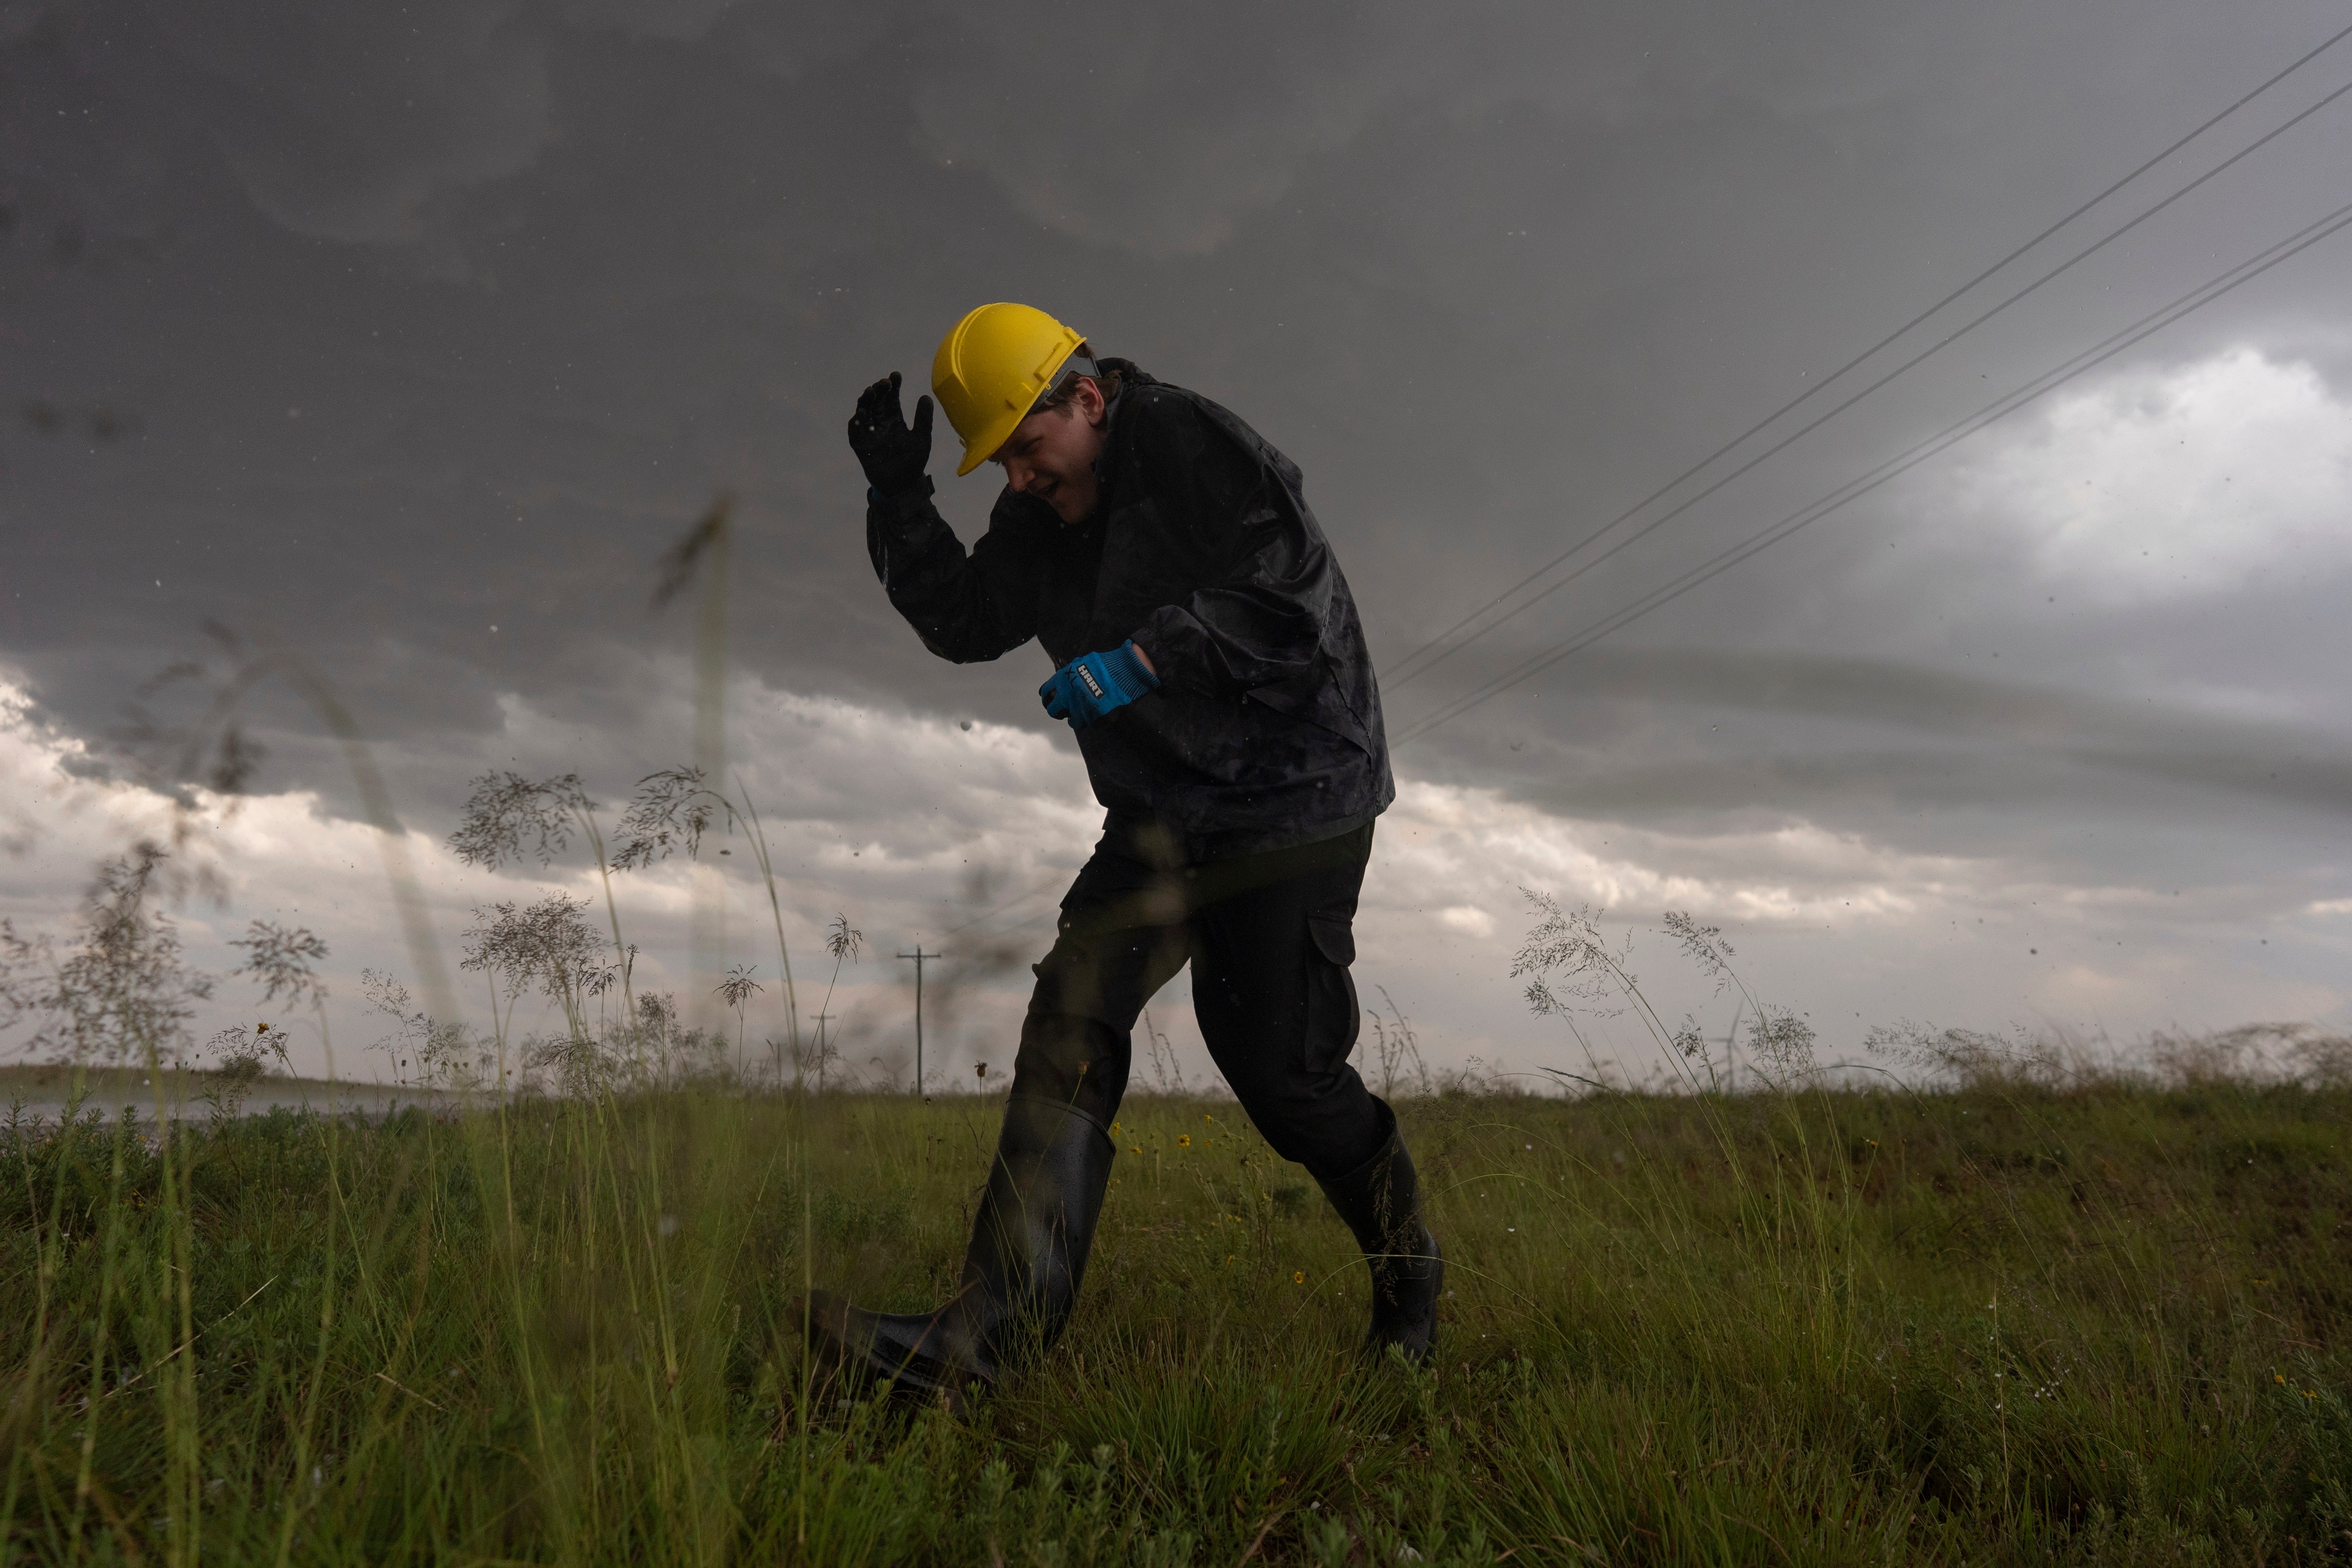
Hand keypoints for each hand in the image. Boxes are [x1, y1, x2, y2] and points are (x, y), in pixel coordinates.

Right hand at [847, 371, 932, 496]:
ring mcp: (869, 432)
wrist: (902, 485)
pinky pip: (855, 429)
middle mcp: (880, 423)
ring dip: (866, 400)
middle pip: (877, 400)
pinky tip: (862, 413)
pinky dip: (857, 420)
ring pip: (864, 410)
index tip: (896, 375)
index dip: (893, 386)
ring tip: (871, 391)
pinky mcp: (860, 444)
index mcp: (895, 419)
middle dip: (879, 389)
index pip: (892, 398)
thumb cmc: (913, 462)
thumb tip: (926, 396)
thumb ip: (924, 419)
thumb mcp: (921, 439)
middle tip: (885, 383)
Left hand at [1039, 642, 1159, 730]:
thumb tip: (1061, 684)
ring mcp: (1080, 708)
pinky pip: (1090, 724)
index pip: (1045, 693)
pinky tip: (1098, 714)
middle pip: (1054, 711)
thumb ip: (1069, 675)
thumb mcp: (1081, 663)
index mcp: (1063, 680)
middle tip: (1065, 711)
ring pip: (1073, 722)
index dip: (1047, 698)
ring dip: (1078, 718)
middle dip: (1059, 712)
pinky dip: (1093, 721)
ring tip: (1085, 713)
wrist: (1124, 672)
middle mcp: (1068, 696)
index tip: (1050, 700)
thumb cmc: (1105, 665)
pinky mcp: (1094, 718)